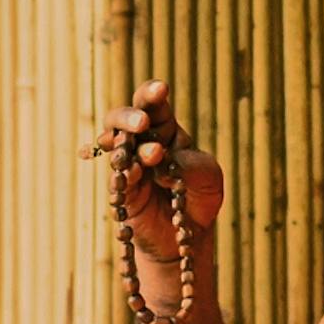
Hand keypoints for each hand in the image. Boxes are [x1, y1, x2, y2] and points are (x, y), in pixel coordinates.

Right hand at [94, 79, 223, 263]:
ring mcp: (128, 167)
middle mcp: (142, 143)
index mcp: (165, 130)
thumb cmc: (199, 197)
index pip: (153, 105)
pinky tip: (134, 174)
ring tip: (152, 156)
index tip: (161, 89)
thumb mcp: (208, 175)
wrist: (188, 235)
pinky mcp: (122, 192)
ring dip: (127, 146)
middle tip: (141, 123)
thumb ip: (190, 163)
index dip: (152, 93)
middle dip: (129, 116)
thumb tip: (161, 161)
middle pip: (123, 118)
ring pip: (115, 146)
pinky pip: (117, 178)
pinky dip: (124, 174)